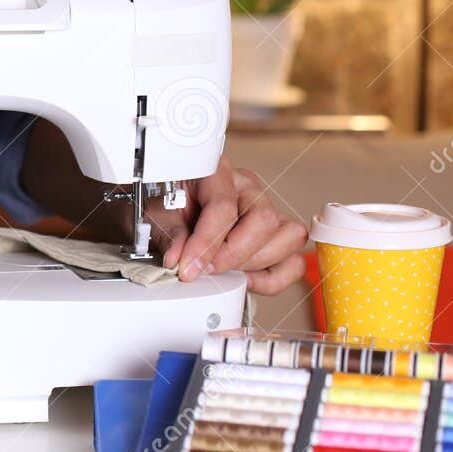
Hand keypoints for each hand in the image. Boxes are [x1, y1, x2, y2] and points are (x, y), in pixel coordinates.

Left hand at [144, 155, 307, 294]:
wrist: (168, 203)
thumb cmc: (166, 204)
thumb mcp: (158, 215)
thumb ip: (171, 236)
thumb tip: (179, 260)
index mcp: (217, 172)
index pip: (223, 207)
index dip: (206, 244)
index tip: (189, 268)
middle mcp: (247, 188)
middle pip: (263, 220)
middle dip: (234, 255)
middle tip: (207, 269)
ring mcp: (267, 210)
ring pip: (289, 236)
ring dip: (256, 263)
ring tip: (225, 270)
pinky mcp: (277, 235)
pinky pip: (294, 262)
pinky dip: (272, 279)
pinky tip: (244, 279)